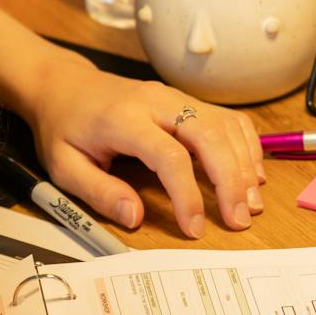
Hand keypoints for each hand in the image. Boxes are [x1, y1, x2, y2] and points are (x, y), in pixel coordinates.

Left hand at [24, 58, 264, 238]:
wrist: (64, 86)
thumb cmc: (64, 129)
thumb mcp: (65, 167)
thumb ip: (99, 193)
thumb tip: (135, 218)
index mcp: (124, 120)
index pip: (169, 156)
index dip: (188, 195)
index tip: (195, 228)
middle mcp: (156, 102)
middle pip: (209, 135)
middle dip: (231, 179)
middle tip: (240, 218)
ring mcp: (175, 97)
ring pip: (224, 125)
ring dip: (244, 165)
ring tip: (250, 204)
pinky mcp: (186, 100)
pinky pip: (227, 119)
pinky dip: (245, 145)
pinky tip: (250, 174)